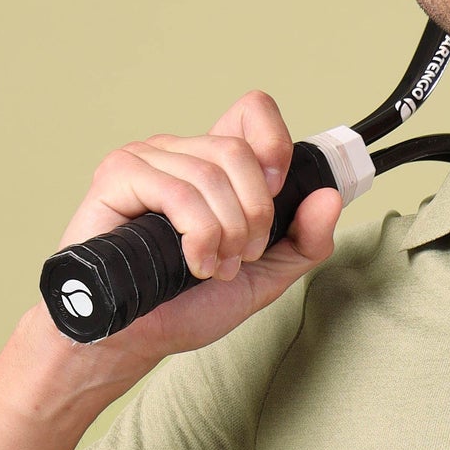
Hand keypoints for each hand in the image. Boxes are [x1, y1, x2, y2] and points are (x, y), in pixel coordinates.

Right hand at [50, 88, 342, 371]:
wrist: (135, 338)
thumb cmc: (187, 304)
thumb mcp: (265, 277)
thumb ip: (304, 241)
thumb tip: (330, 197)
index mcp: (214, 165)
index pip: (252, 112)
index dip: (275, 144)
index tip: (277, 192)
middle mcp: (180, 152)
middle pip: (240, 152)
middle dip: (255, 216)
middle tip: (240, 256)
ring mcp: (146, 158)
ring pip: (211, 174)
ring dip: (226, 234)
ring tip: (213, 267)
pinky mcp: (119, 175)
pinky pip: (177, 190)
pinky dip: (198, 235)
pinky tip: (193, 263)